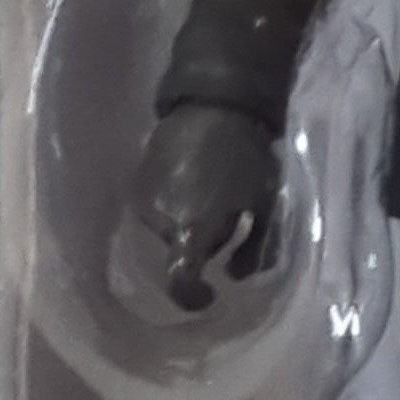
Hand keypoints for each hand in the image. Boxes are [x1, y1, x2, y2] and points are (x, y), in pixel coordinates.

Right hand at [131, 103, 279, 313]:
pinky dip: (174, 204)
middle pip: (178, 250)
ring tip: (211, 193)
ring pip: (167, 229)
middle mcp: (158, 219)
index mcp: (190, 228)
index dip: (191, 297)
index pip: (178, 281)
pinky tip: (193, 181)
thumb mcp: (263, 206)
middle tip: (229, 221)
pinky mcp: (136, 179)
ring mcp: (142, 197)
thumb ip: (254, 249)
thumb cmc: (247, 157)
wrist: (215, 102)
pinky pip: (156, 207)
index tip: (209, 295)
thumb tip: (234, 277)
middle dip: (201, 244)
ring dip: (187, 222)